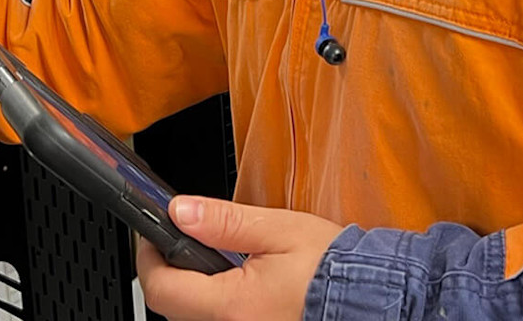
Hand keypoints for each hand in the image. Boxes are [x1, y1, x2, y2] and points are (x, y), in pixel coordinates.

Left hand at [137, 196, 343, 320]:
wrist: (374, 299)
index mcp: (232, 306)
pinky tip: (237, 285)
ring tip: (218, 261)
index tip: (152, 237)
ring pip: (194, 318)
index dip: (148, 259)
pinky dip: (218, 304)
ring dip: (194, 290)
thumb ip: (224, 222)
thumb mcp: (278, 230)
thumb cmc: (333, 268)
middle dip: (171, 272)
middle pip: (173, 307)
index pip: (161, 289)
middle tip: (184, 242)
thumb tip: (181, 212)